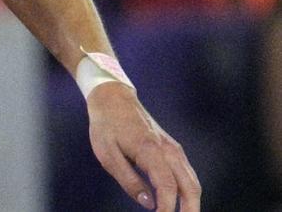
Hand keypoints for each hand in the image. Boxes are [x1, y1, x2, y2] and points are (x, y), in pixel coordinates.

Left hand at [86, 83, 200, 210]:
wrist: (113, 99)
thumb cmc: (106, 126)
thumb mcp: (107, 154)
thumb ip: (128, 180)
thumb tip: (148, 204)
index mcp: (151, 151)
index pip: (167, 187)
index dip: (168, 209)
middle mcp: (169, 150)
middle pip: (190, 187)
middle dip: (191, 211)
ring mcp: (174, 149)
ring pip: (193, 182)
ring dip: (192, 203)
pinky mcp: (173, 149)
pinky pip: (187, 174)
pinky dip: (189, 192)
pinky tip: (182, 204)